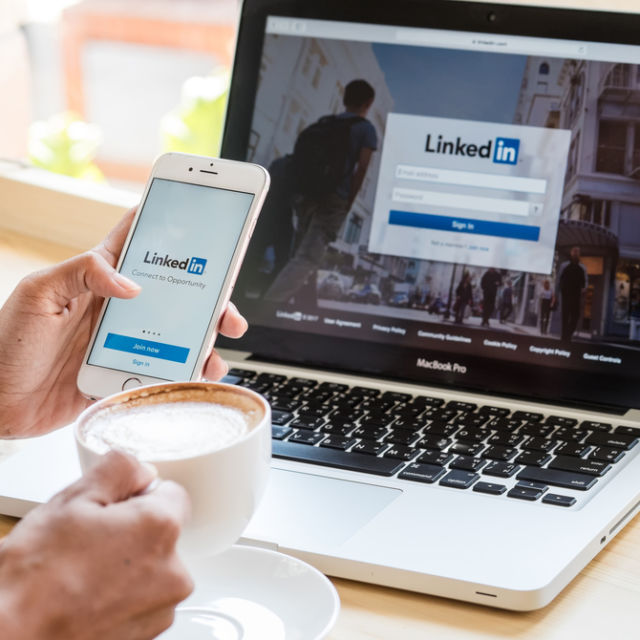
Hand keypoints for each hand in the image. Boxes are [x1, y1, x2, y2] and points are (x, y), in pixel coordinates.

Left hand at [0, 209, 247, 437]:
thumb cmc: (4, 344)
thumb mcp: (37, 295)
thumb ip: (80, 273)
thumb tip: (131, 284)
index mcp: (96, 280)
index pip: (136, 246)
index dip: (166, 230)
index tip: (198, 221)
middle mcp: (116, 309)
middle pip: (172, 296)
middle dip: (205, 298)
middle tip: (225, 310)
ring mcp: (123, 343)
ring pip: (175, 336)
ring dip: (202, 342)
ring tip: (215, 351)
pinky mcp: (123, 375)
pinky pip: (162, 371)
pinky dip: (184, 374)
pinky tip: (195, 377)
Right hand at [0, 451, 192, 639]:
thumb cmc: (34, 579)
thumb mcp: (72, 500)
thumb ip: (120, 470)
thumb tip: (143, 470)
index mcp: (160, 529)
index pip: (172, 493)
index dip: (137, 497)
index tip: (111, 511)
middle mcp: (173, 573)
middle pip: (163, 533)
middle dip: (133, 532)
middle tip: (89, 544)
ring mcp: (161, 610)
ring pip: (153, 569)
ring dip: (128, 567)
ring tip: (84, 575)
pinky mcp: (147, 637)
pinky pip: (143, 601)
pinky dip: (121, 598)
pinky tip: (87, 599)